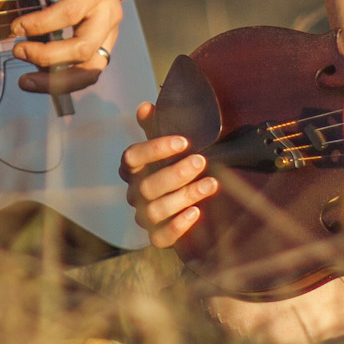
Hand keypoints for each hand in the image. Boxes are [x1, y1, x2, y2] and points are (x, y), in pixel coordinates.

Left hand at [0, 0, 131, 87]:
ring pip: (91, 68)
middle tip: (18, 50)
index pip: (72, 12)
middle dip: (48, 55)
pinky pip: (88, 72)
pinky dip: (64, 82)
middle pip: (84, 46)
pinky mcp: (102, 45)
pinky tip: (37, 80)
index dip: (42, 23)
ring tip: (25, 82)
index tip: (15, 26)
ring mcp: (108, 33)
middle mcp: (109, 13)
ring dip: (58, 80)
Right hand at [120, 111, 215, 249]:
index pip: (132, 157)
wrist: (187, 204)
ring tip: (211, 185)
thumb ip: (156, 127)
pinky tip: (197, 213)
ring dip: (184, 196)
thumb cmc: (174, 168)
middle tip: (201, 161)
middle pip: (146, 185)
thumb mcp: (168, 147)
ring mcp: (144, 216)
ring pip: (155, 210)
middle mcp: (135, 193)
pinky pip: (160, 237)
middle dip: (175, 173)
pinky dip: (178, 226)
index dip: (155, 149)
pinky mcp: (157, 237)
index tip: (184, 141)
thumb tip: (146, 106)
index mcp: (132, 169)